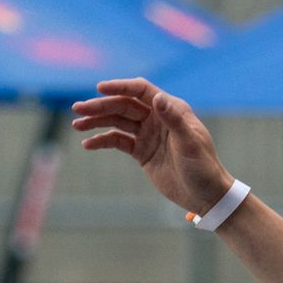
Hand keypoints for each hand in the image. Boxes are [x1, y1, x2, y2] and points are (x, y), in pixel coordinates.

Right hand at [71, 78, 233, 216]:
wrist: (206, 196)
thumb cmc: (203, 168)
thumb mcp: (190, 144)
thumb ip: (174, 120)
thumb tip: (158, 98)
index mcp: (171, 109)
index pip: (141, 90)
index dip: (120, 87)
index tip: (99, 88)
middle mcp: (157, 118)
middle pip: (124, 105)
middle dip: (100, 106)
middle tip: (78, 109)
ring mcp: (148, 134)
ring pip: (117, 122)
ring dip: (97, 121)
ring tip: (77, 125)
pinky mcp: (142, 152)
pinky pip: (118, 141)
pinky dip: (103, 141)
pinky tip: (88, 144)